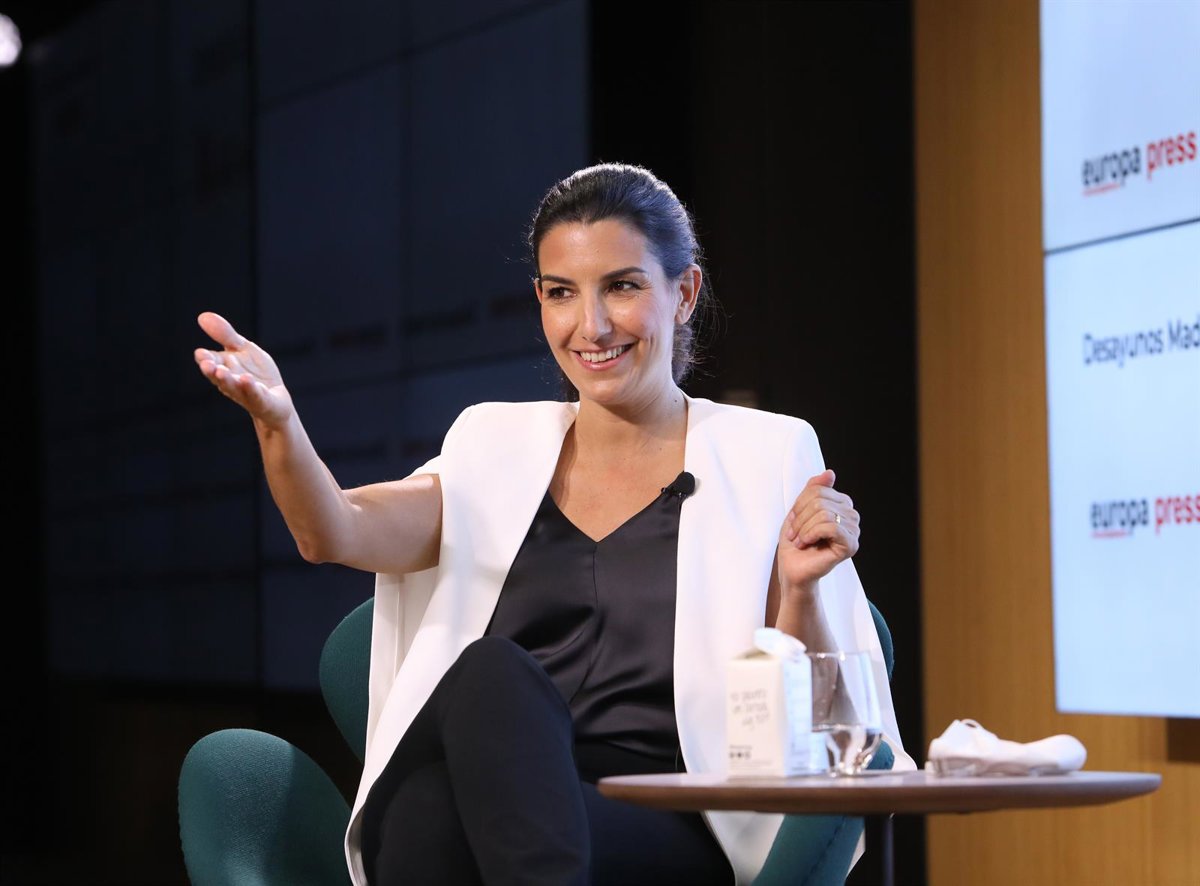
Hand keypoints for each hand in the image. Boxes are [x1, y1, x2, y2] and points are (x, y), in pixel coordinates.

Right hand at [193, 311, 293, 429]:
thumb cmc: (255, 373)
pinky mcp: (262, 401)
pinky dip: (250, 388)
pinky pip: (255, 395)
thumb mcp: (242, 349)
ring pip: (233, 387)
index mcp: (223, 367)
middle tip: (206, 364)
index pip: (210, 362)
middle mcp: (231, 382)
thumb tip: (202, 316)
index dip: (205, 358)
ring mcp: (246, 393)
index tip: (200, 353)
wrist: (276, 399)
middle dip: (212, 371)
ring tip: (222, 371)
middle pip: (218, 376)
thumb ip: (225, 335)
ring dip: (227, 380)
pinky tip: (247, 379)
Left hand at [777, 469, 859, 593]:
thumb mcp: (799, 510)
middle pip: (821, 500)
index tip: (794, 521)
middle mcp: (851, 516)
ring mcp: (853, 531)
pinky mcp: (851, 545)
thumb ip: (814, 490)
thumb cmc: (795, 542)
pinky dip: (812, 534)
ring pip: (824, 513)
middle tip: (795, 534)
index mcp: (841, 505)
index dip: (800, 504)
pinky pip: (831, 527)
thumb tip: (830, 473)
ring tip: (800, 540)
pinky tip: (807, 543)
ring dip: (804, 528)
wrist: (792, 569)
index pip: (819, 489)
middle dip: (801, 518)